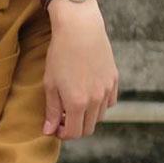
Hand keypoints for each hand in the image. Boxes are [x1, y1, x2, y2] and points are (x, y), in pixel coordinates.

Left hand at [43, 0, 117, 139]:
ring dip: (87, 116)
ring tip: (73, 103)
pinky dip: (99, 104)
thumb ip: (52, 110)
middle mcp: (95, 100)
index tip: (55, 127)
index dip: (62, 134)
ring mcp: (107, 90)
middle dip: (74, 127)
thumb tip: (49, 131)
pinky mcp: (114, 80)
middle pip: (88, 129)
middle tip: (62, 117)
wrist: (80, 28)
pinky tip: (88, 93)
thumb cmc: (60, 54)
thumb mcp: (50, 84)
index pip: (73, 133)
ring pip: (99, 116)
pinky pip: (109, 102)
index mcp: (77, 103)